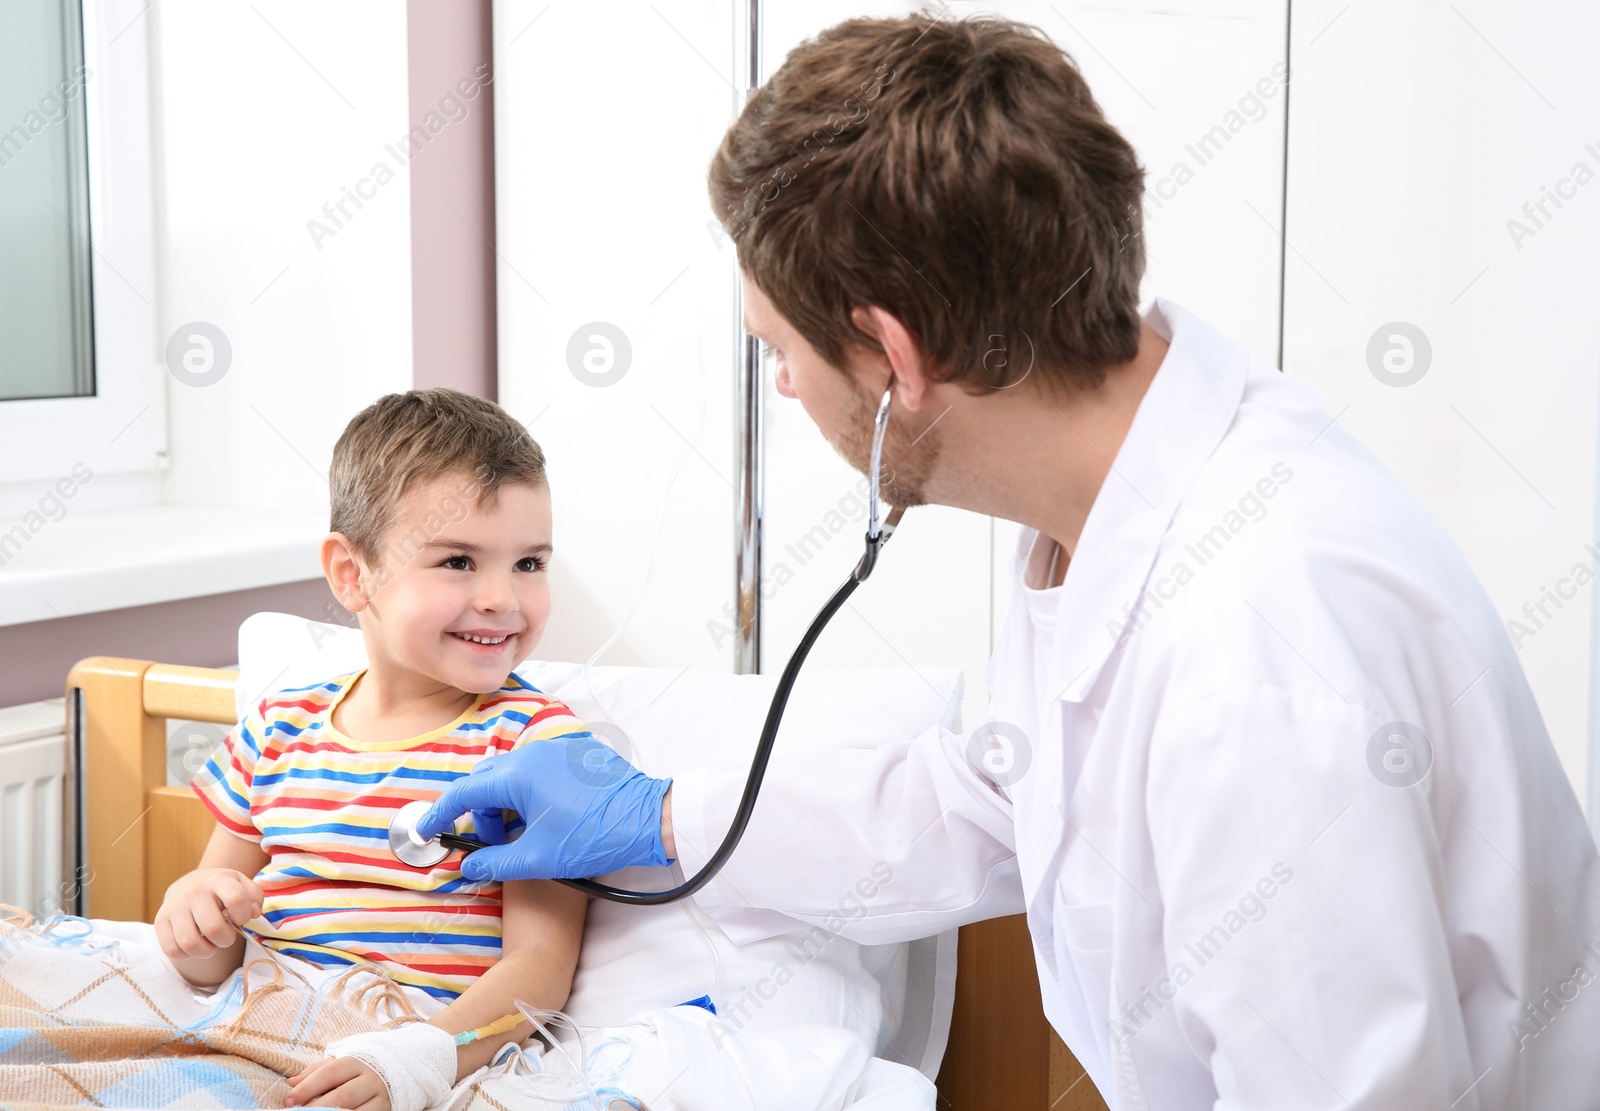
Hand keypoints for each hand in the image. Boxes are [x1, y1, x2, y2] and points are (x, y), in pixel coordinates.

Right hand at [154, 867, 262, 960]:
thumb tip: (254, 914)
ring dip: (207, 951)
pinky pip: (171, 950)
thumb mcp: (242, 884)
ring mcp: (174, 907)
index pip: (236, 899)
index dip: (243, 915)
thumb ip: (254, 896)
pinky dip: (186, 955)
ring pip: (190, 943)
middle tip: (226, 936)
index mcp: (218, 880)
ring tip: (211, 944)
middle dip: (226, 940)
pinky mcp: (160, 921)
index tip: (240, 918)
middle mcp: (193, 891)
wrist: (190, 883)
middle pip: (213, 928)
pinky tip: (195, 945)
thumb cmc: (222, 889)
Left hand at [286, 1057, 388, 1110]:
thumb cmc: (356, 1071)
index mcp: (357, 1062)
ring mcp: (380, 1097)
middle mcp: (371, 1078)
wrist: (395, 1072)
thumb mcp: (338, 1065)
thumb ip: (315, 1072)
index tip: (289, 1100)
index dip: (309, 1087)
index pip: (331, 1073)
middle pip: (344, 1095)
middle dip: (319, 1106)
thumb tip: (291, 1083)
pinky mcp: (384, 1110)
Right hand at [417, 735, 672, 881]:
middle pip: (487, 781)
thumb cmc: (595, 836)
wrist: (650, 819)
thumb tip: (469, 865)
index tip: (426, 832)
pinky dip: (527, 795)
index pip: (465, 792)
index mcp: (520, 773)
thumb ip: (496, 862)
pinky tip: (541, 822)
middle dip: (479, 814)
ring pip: (513, 776)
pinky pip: (537, 771)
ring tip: (518, 839)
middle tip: (486, 846)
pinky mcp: (576, 756)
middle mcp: (535, 752)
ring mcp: (558, 750)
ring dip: (505, 806)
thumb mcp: (539, 858)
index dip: (440, 814)